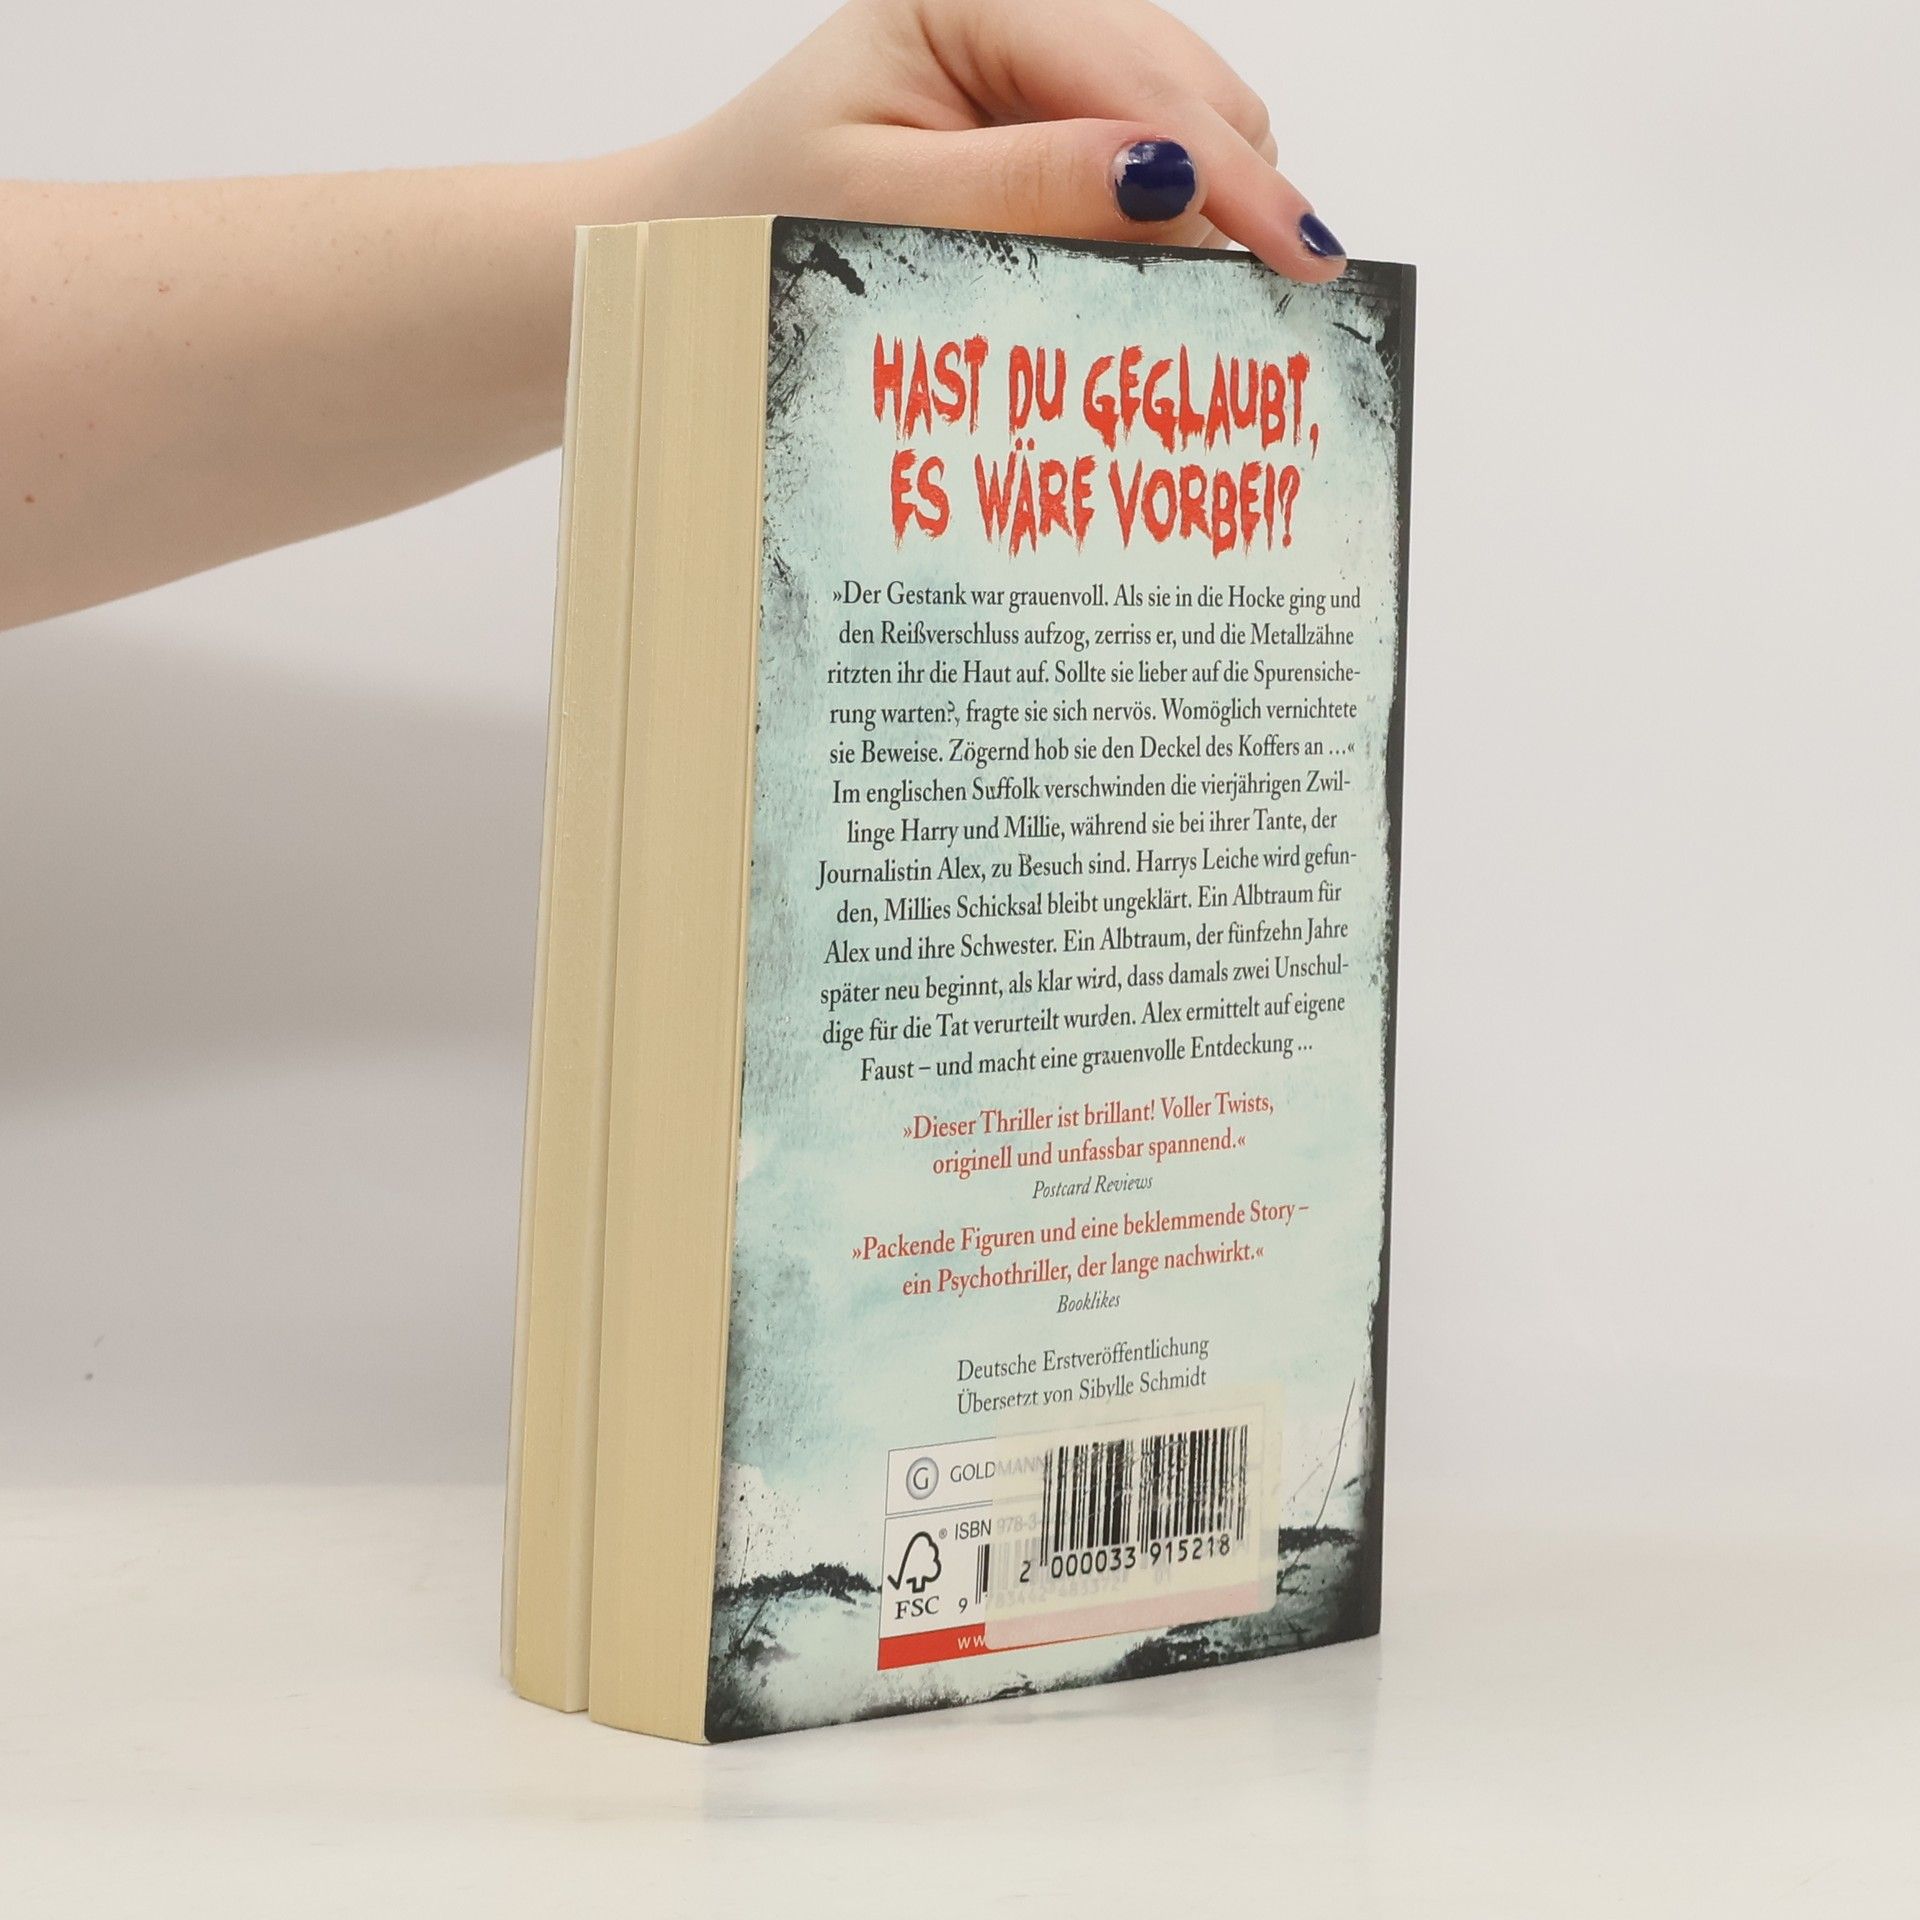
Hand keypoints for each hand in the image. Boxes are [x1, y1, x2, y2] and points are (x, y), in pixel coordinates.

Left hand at [638, 0, 1344, 280]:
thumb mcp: (882, 209)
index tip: (1302, 257)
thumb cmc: (757, 216)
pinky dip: (1166, 233)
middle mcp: (1020, 16)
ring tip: (1185, 316)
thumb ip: (1023, 191)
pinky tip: (1149, 289)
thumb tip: (1167, 179)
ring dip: (1204, 220)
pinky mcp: (1048, 127)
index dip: (1227, 171)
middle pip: (1190, 89)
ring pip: (1189, 128)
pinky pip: (1149, 170)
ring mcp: (1043, 69)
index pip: (1136, 74)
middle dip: (1229, 195)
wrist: (694, 239)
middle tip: (1253, 311)